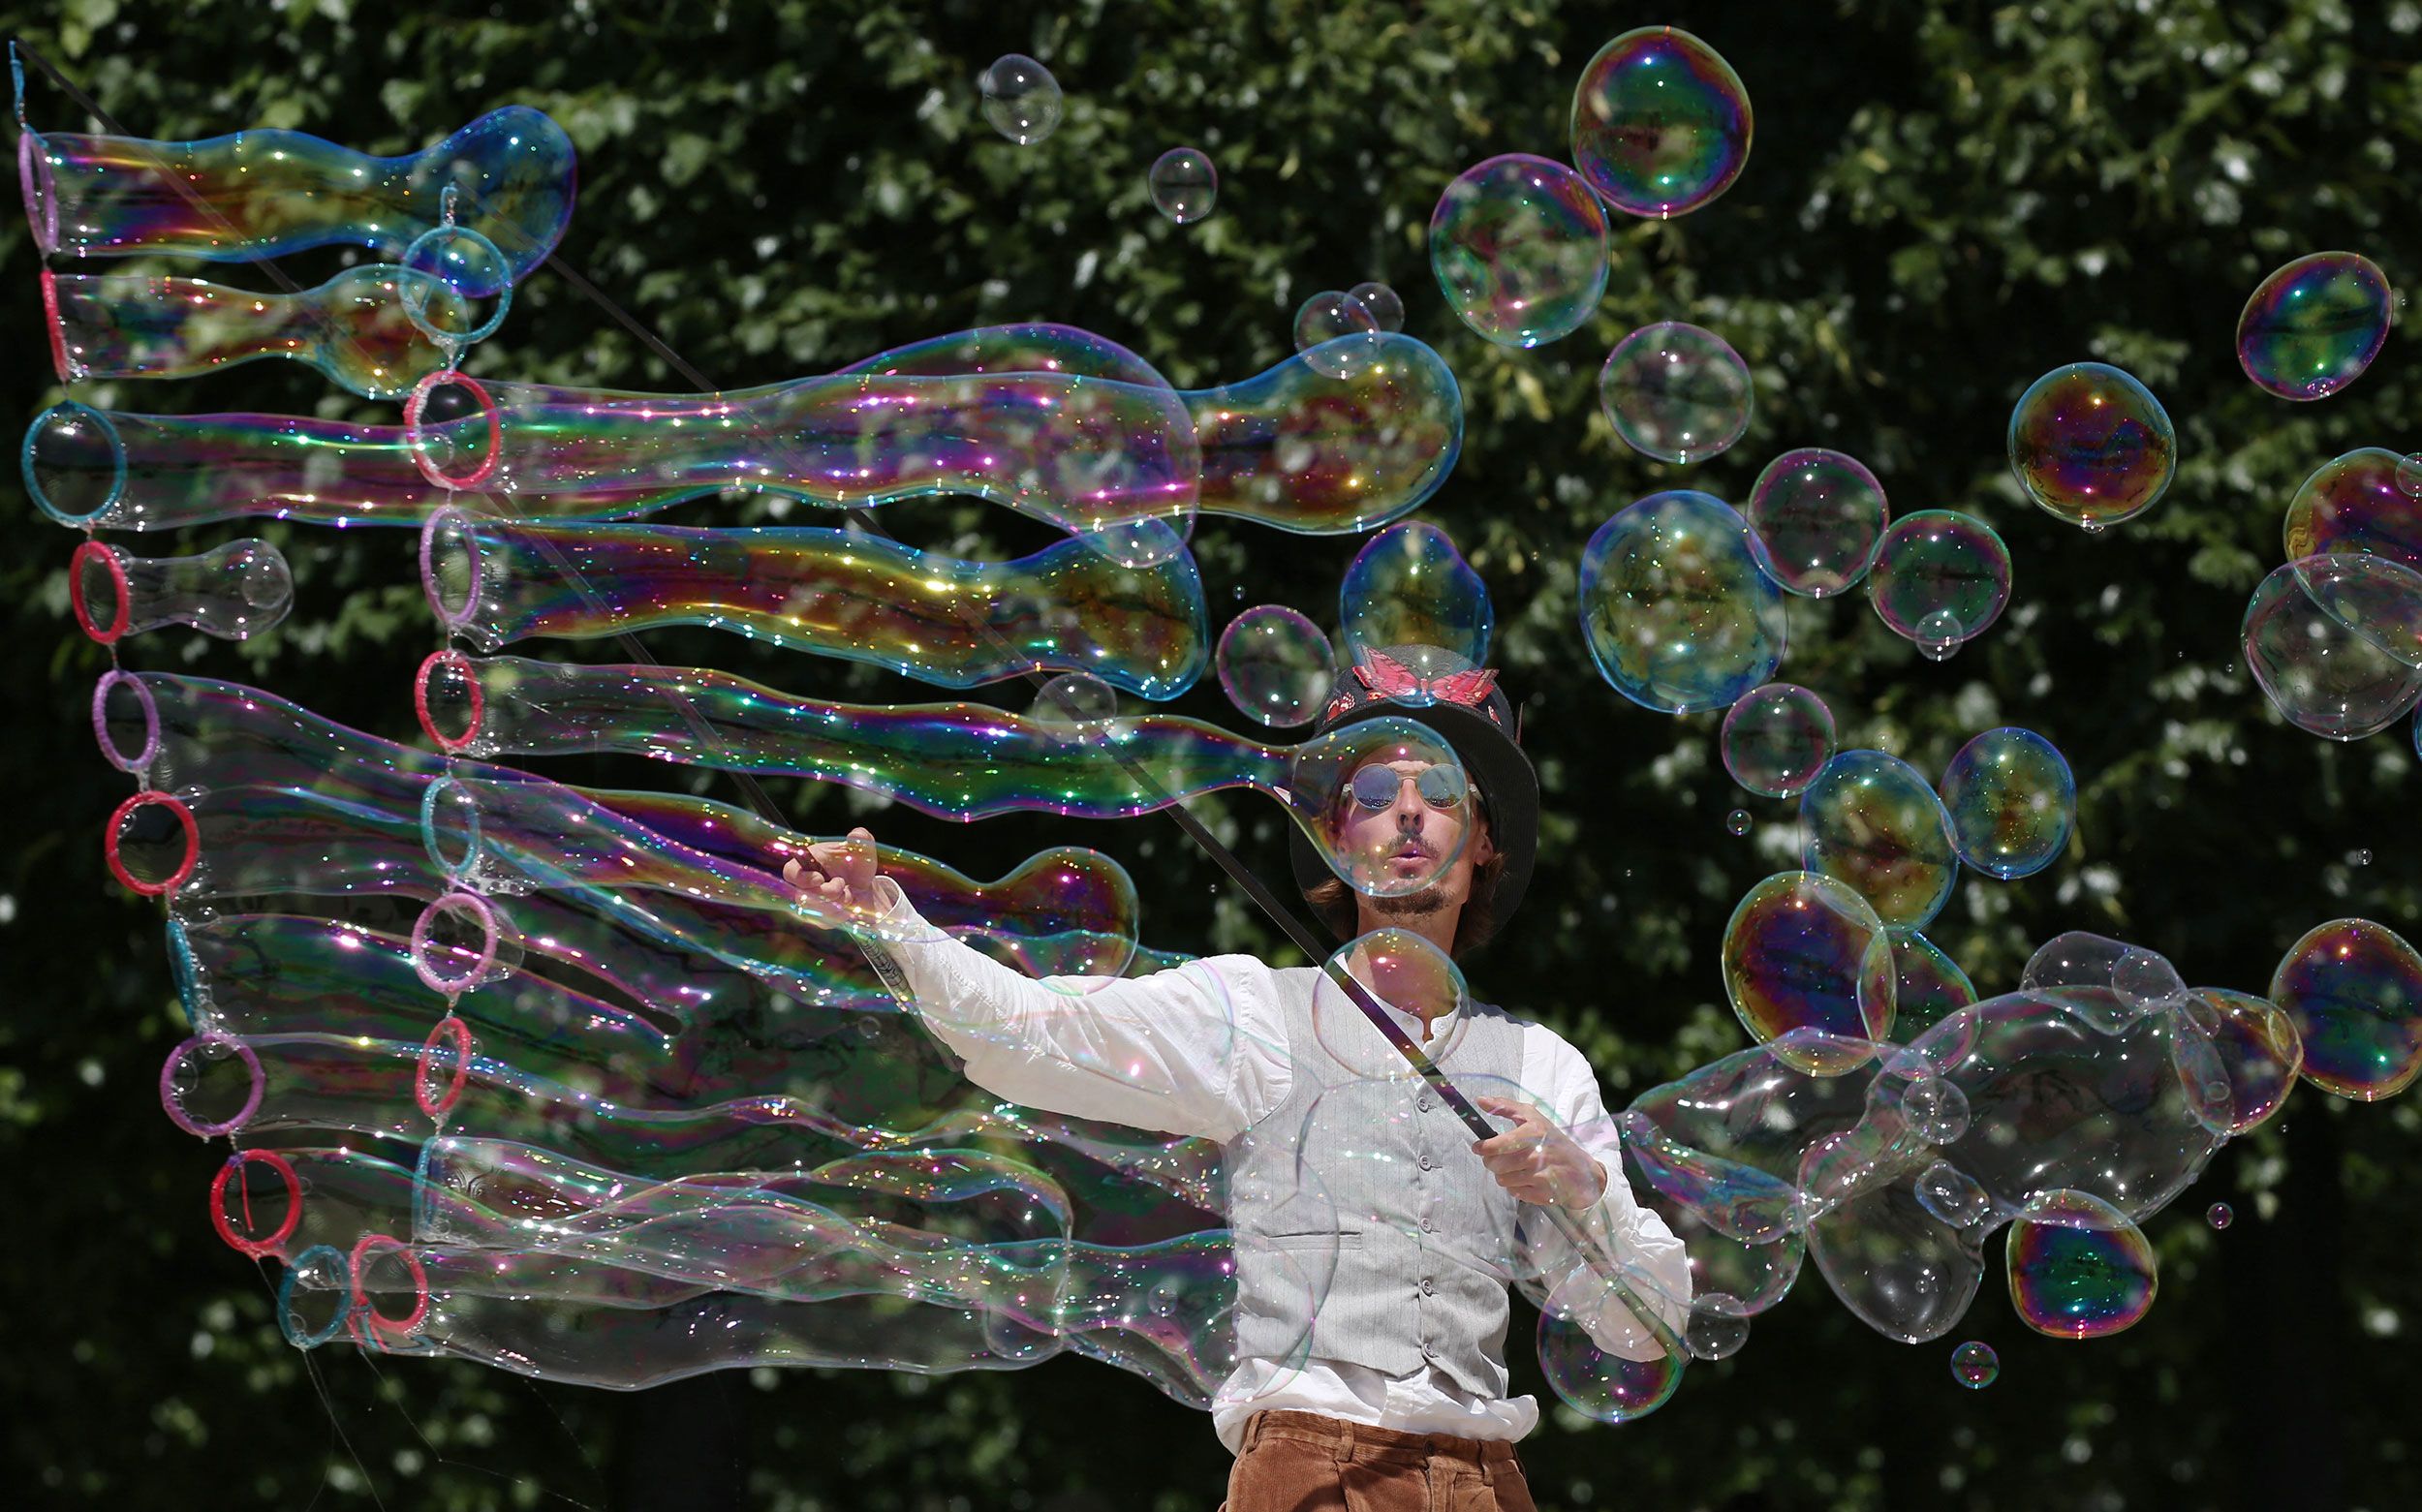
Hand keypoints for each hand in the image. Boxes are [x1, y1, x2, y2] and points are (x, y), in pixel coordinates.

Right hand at [782, 826, 880, 914]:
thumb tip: (858, 833)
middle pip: (801, 896)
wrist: (867, 887)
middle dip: (826, 893)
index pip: (790, 872)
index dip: (801, 878)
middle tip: (842, 885)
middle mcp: (804, 884)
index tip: (820, 878)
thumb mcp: (863, 850)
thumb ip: (861, 840)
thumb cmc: (858, 864)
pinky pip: (824, 921)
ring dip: (834, 904)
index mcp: (808, 863)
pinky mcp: (818, 917)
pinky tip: (849, 905)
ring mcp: (810, 901)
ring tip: (847, 894)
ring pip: (812, 911)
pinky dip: (840, 915)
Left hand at [1472, 1095, 1606, 1211]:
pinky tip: (1526, 1179)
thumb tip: (1480, 1100)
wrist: (1582, 1170)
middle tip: (1499, 1158)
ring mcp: (1541, 1176)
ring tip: (1516, 1168)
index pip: (1496, 1145)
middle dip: (1492, 1162)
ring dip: (1504, 1175)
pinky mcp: (1543, 1194)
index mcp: (1533, 1133)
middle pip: (1495, 1165)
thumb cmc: (1552, 1140)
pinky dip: (1516, 1187)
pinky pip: (1514, 1192)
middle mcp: (1537, 1155)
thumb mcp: (1532, 1117)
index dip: (1482, 1147)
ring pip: (1502, 1180)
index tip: (1478, 1147)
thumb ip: (1504, 1106)